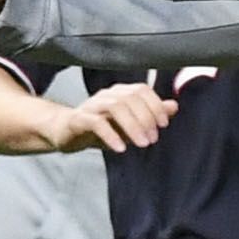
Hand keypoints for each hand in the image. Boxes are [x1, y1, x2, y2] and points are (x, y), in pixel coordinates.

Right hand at [59, 81, 174, 153]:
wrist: (65, 132)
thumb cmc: (100, 127)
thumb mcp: (129, 122)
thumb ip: (150, 113)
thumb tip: (174, 106)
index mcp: (119, 92)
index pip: (141, 90)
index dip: (155, 105)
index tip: (163, 124)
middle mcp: (106, 95)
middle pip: (130, 98)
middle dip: (146, 119)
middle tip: (153, 139)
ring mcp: (91, 105)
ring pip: (115, 107)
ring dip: (132, 126)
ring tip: (141, 144)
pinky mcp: (78, 119)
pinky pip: (96, 123)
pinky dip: (111, 135)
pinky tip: (120, 148)